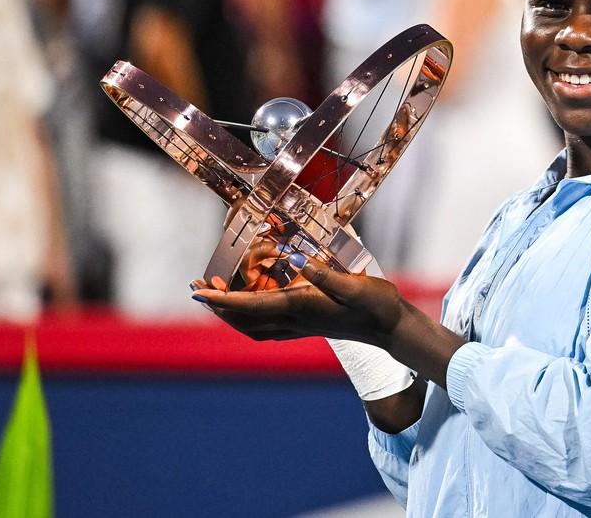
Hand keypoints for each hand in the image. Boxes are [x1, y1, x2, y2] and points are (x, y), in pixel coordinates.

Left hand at [192, 244, 465, 387]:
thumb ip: (327, 276)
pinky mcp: (309, 325)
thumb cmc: (377, 305)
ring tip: (217, 296)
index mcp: (302, 307)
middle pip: (245, 320)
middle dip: (218, 307)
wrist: (392, 329)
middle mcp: (296, 320)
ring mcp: (302, 326)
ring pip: (254, 326)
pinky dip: (250, 317)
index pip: (252, 305)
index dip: (222, 299)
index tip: (198, 291)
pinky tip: (251, 306)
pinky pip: (269, 326)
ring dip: (231, 314)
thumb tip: (299, 262)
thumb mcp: (356, 285)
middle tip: (199, 288)